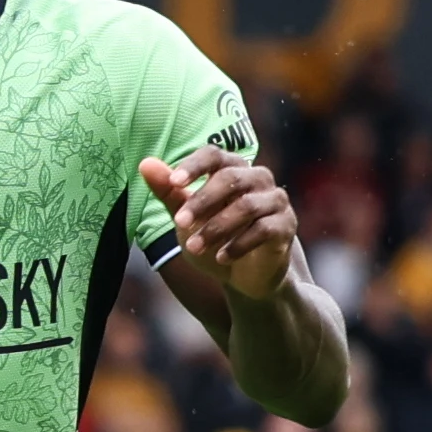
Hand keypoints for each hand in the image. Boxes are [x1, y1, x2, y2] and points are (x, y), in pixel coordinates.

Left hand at [140, 147, 299, 298]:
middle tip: (179, 223)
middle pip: (231, 179)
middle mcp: (258, 178)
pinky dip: (239, 245)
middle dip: (202, 201)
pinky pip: (264, 230)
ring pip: (247, 206)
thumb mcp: (187, 219)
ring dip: (216, 228)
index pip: (214, 155)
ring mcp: (275, 201)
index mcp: (232, 169)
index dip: (195, 165)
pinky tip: (222, 258)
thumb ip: (169, 193)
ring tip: (194, 248)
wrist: (244, 276)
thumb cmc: (214, 239)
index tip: (174, 182)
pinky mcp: (286, 226)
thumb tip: (145, 164)